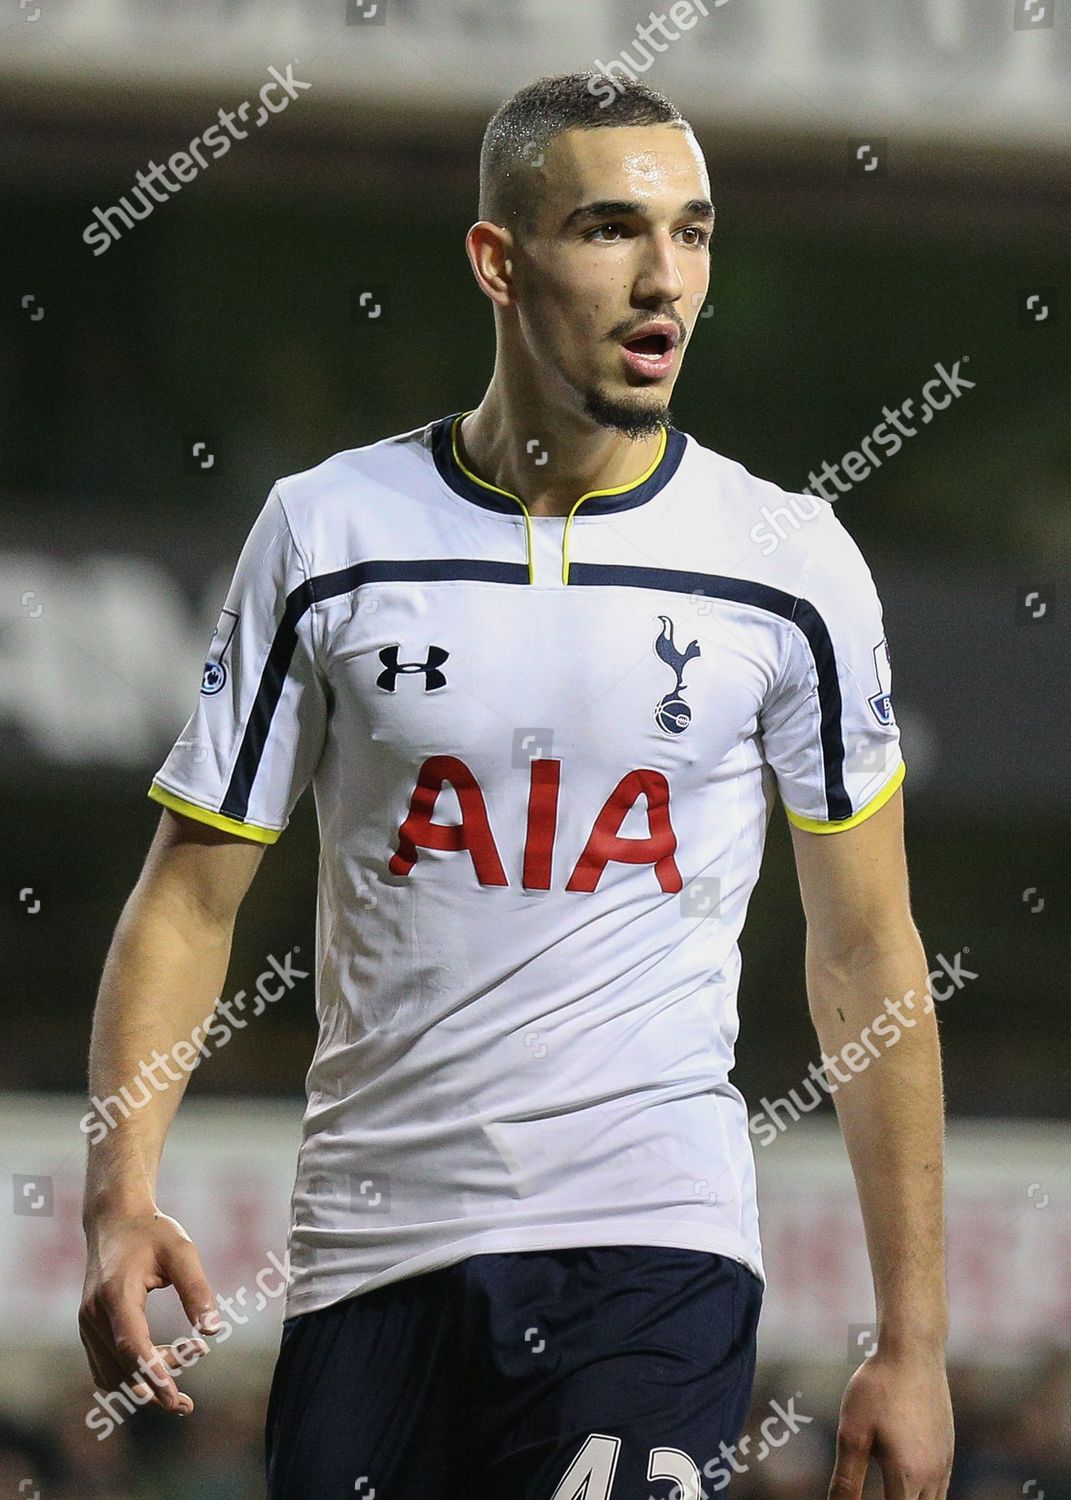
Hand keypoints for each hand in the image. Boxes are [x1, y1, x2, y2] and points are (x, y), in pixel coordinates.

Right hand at [79, 1205, 219, 1414]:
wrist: (114, 1219)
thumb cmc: (153, 1232)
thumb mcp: (182, 1252)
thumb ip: (197, 1289)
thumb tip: (214, 1330)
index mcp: (116, 1293)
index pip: (132, 1344)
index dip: (153, 1372)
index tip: (174, 1396)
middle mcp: (94, 1313)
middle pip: (123, 1365)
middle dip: (156, 1386)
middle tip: (188, 1399)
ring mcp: (87, 1323)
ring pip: (112, 1372)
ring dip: (143, 1384)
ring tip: (180, 1386)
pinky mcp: (89, 1328)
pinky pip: (104, 1367)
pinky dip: (129, 1377)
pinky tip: (158, 1373)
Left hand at [828, 1350, 953, 1498]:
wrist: (913, 1350)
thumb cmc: (877, 1388)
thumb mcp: (852, 1432)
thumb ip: (847, 1479)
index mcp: (908, 1476)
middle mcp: (933, 1475)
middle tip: (878, 1492)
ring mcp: (945, 1461)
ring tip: (889, 1490)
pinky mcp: (948, 1447)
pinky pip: (940, 1487)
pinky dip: (923, 1494)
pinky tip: (906, 1481)